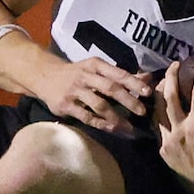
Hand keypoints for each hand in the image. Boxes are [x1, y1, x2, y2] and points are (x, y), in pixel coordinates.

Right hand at [32, 55, 150, 133]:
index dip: (134, 83)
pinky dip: (99, 123)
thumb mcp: (97, 69)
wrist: (45, 75)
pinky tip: (110, 128)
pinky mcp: (66, 105)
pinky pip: (85, 116)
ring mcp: (75, 91)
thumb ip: (121, 75)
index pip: (118, 73)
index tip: (148, 92)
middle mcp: (85, 76)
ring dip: (115, 117)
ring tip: (128, 127)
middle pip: (110, 88)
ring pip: (99, 104)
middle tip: (142, 112)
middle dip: (128, 100)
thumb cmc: (77, 73)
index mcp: (95, 65)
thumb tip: (149, 78)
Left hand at [154, 60, 193, 193]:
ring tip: (163, 79)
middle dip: (170, 77)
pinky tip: (158, 103)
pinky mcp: (161, 148)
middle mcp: (179, 132)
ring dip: (159, 92)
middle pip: (169, 97)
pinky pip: (156, 125)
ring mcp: (167, 140)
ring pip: (157, 109)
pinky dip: (156, 111)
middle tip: (174, 64)